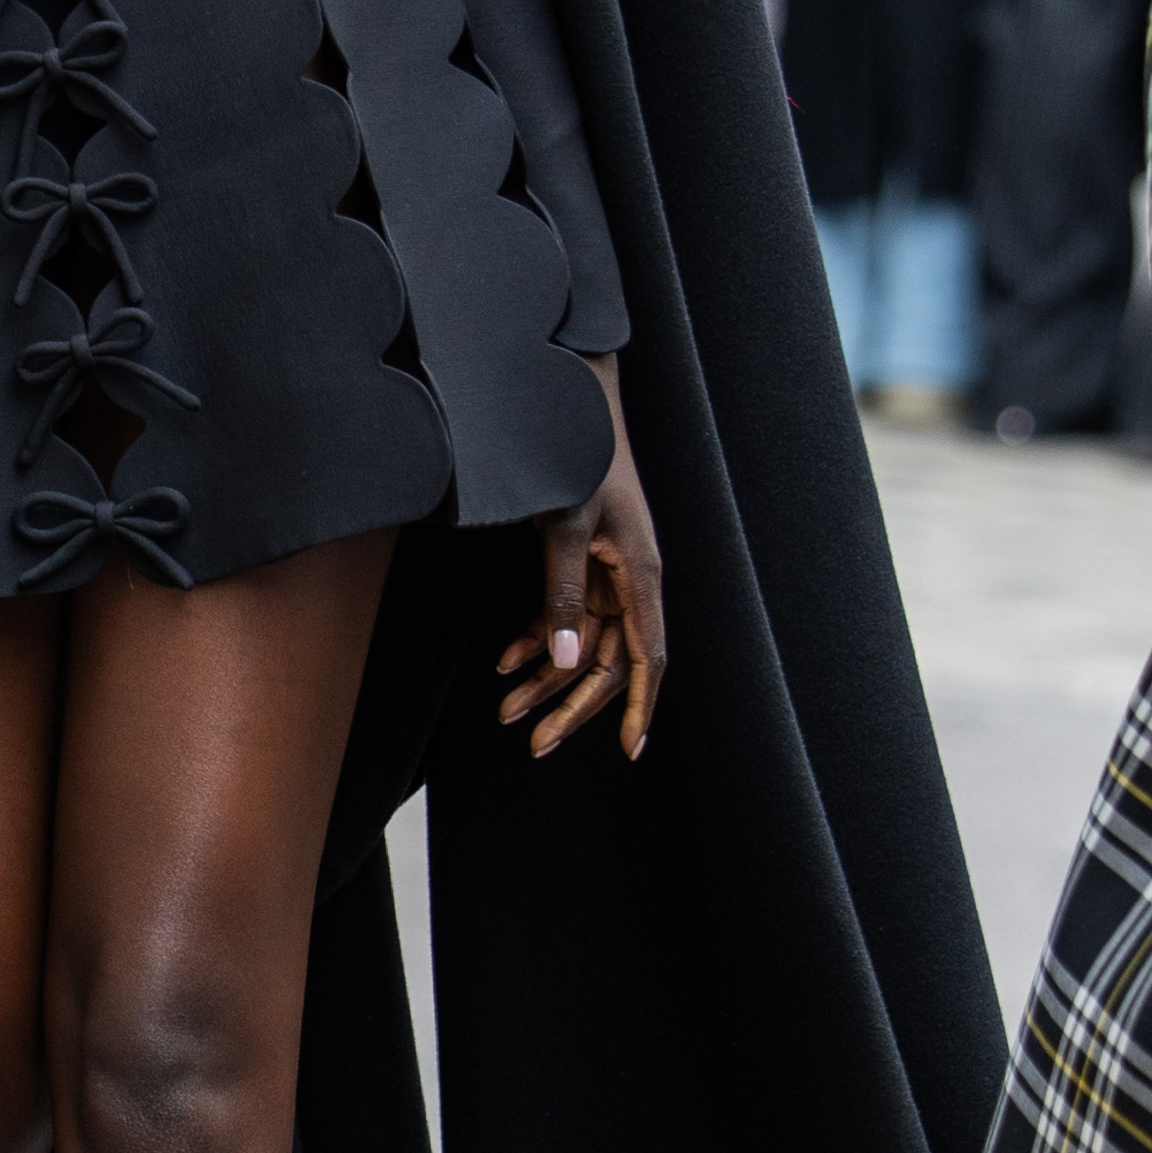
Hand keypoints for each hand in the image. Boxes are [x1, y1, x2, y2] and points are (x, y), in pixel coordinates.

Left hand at [497, 362, 666, 762]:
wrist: (570, 402)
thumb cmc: (577, 457)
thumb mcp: (564, 526)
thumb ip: (563, 594)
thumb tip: (564, 662)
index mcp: (639, 573)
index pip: (646, 657)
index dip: (638, 706)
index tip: (630, 749)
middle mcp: (629, 581)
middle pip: (607, 661)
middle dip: (571, 707)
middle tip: (534, 746)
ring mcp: (606, 573)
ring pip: (580, 645)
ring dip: (544, 678)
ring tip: (506, 712)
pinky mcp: (582, 562)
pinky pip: (563, 616)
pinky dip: (536, 640)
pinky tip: (505, 661)